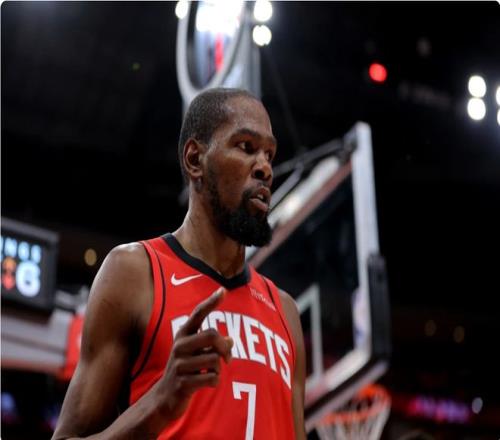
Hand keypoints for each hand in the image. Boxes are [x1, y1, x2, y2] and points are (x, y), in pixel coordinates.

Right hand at [156, 287, 232, 420]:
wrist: (164, 398)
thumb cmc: (185, 371)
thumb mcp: (195, 353)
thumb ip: (211, 344)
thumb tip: (231, 340)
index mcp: (183, 335)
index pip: (198, 314)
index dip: (211, 302)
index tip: (224, 290)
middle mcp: (179, 346)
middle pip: (212, 335)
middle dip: (225, 347)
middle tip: (227, 359)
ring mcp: (180, 364)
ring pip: (215, 360)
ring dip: (219, 369)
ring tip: (209, 373)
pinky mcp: (183, 383)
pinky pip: (212, 378)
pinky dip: (215, 381)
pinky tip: (206, 383)